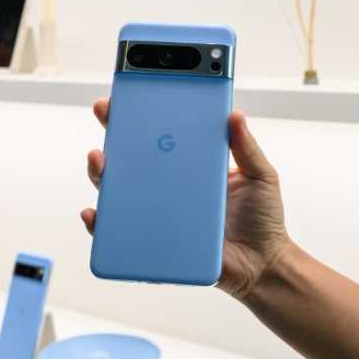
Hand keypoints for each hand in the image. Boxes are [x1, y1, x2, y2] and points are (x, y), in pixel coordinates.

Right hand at [80, 98, 289, 299]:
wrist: (263, 266)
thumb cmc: (263, 220)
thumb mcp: (261, 177)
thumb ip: (248, 148)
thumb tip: (235, 115)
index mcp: (193, 164)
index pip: (163, 132)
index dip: (143, 113)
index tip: (128, 92)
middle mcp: (170, 185)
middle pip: (133, 156)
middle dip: (114, 131)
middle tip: (106, 112)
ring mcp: (159, 212)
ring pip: (119, 190)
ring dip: (101, 173)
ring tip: (100, 160)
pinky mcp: (155, 241)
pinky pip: (120, 232)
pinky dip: (101, 224)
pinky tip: (95, 214)